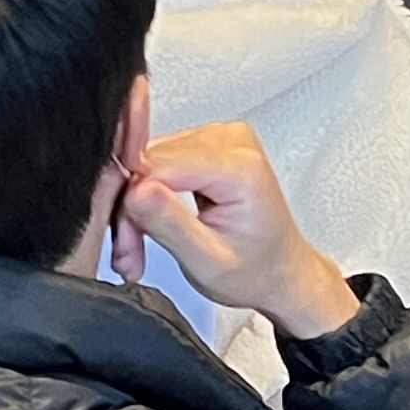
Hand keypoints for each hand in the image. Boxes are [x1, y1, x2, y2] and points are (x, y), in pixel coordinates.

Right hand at [117, 122, 359, 340]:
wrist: (281, 271)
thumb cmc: (257, 271)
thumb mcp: (207, 263)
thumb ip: (170, 223)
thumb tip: (136, 190)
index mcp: (240, 168)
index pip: (159, 167)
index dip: (133, 206)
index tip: (128, 243)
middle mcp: (233, 142)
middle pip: (152, 162)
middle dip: (133, 209)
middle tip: (131, 252)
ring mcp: (222, 138)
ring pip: (150, 160)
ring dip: (138, 203)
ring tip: (142, 243)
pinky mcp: (210, 143)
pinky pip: (161, 158)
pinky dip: (150, 192)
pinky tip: (154, 218)